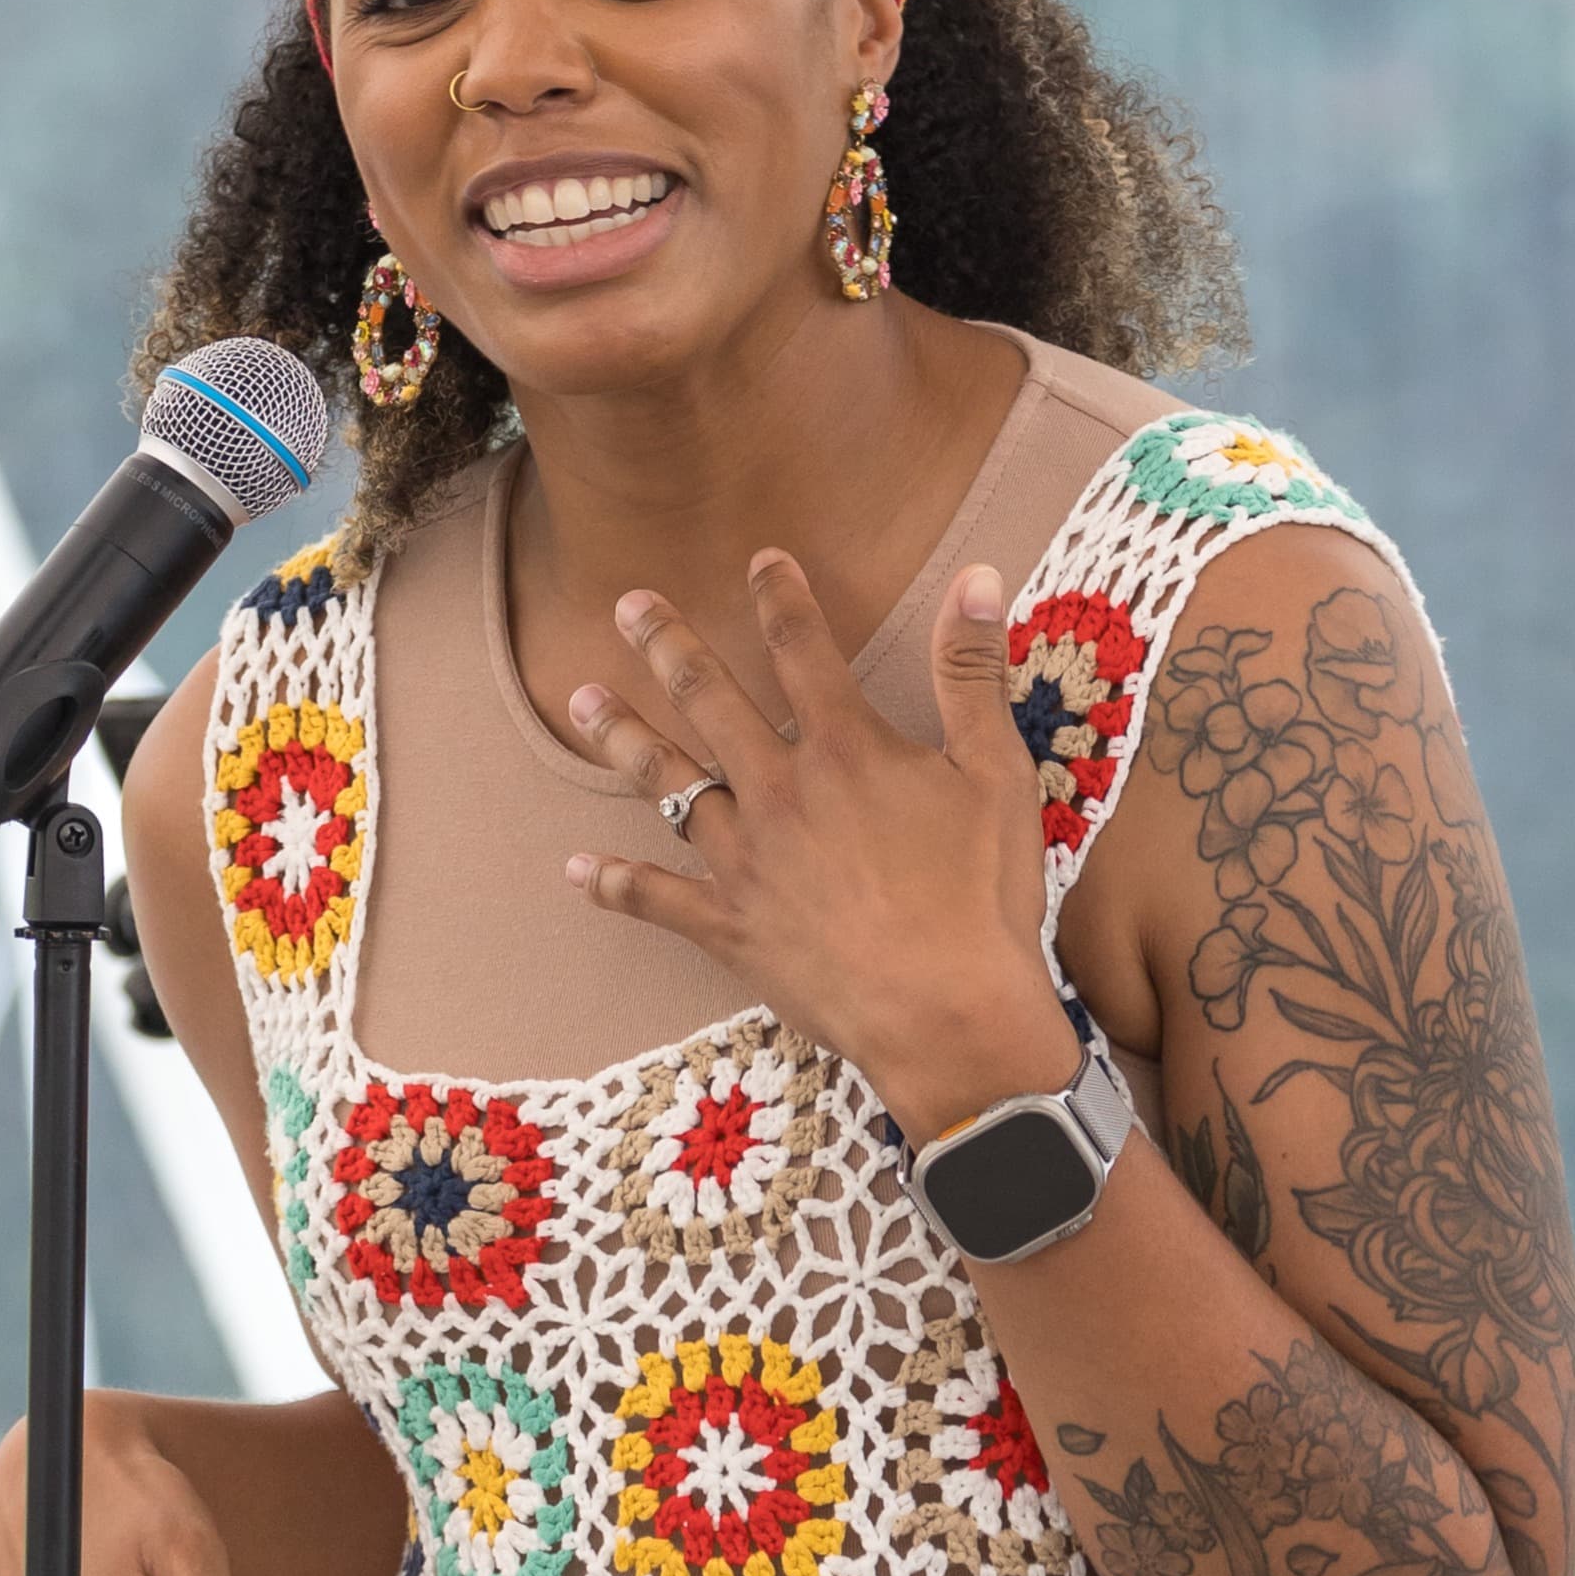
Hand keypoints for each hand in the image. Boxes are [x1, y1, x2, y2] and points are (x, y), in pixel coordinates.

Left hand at [564, 551, 1077, 1139]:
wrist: (948, 1018)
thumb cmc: (983, 899)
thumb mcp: (997, 774)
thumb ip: (974, 674)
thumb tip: (978, 578)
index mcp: (845, 749)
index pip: (803, 649)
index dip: (780, 597)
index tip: (760, 558)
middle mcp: (779, 791)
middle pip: (709, 700)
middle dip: (666, 644)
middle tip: (628, 604)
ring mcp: (745, 860)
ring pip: (667, 784)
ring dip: (621, 737)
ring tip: (583, 700)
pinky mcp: (729, 926)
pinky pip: (656, 899)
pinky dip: (614, 883)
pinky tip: (576, 868)